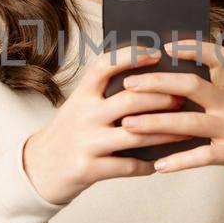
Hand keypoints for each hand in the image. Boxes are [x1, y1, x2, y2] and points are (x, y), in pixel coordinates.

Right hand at [21, 43, 194, 205]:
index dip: (131, 55)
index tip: (156, 53)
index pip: (105, 65)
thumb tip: (149, 82)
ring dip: (165, 132)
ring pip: (136, 134)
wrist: (37, 170)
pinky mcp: (89, 168)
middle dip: (162, 98)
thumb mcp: (78, 106)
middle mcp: (83, 115)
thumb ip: (105, 95)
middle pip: (130, 100)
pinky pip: (128, 166)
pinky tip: (163, 162)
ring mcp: (86, 142)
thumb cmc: (68, 133)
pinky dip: (148, 164)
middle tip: (182, 98)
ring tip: (186, 129)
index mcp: (81, 95)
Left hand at [114, 37, 223, 200]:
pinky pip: (203, 155)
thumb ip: (200, 95)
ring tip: (129, 126)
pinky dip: (179, 161)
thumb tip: (153, 85)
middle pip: (193, 85)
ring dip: (156, 123)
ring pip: (191, 122)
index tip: (165, 46)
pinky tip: (158, 165)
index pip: (216, 56)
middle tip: (128, 85)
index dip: (193, 48)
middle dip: (157, 83)